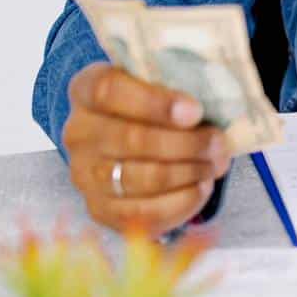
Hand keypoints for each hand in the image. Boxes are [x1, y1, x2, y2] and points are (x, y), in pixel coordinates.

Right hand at [63, 62, 228, 235]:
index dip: (154, 103)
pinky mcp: (99, 209)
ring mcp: (84, 174)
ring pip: (139, 178)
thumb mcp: (160, 83)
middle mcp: (77, 132)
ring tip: (216, 163)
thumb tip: (207, 113)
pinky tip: (202, 186)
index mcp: (86, 89)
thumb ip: (179, 87)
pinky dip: (181, 201)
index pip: (108, 91)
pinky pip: (142, 213)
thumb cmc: (155, 106)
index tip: (195, 111)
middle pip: (130, 139)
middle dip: (186, 143)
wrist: (133, 139)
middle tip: (218, 142)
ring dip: (188, 172)